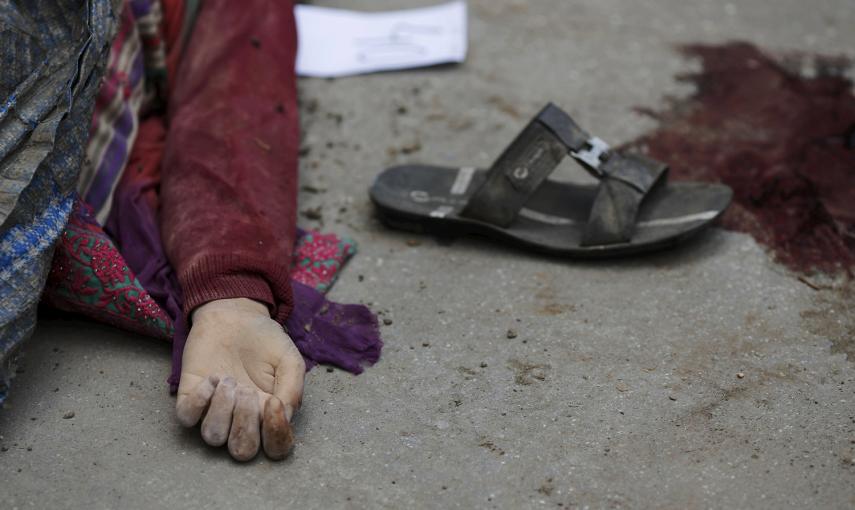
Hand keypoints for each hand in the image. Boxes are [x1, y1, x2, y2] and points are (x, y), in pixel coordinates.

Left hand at [174, 298, 305, 460]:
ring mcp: (214, 411)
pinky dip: (199, 400)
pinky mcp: (190, 397)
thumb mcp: (289, 358)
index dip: (277, 436)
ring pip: (214, 437)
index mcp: (270, 416)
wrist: (235, 315)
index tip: (274, 402)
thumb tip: (284, 414)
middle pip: (242, 451)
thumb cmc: (264, 340)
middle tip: (247, 391)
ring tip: (229, 380)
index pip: (276, 448)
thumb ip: (293, 388)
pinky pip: (187, 418)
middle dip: (245, 424)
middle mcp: (241, 420)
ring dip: (223, 410)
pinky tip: (212, 378)